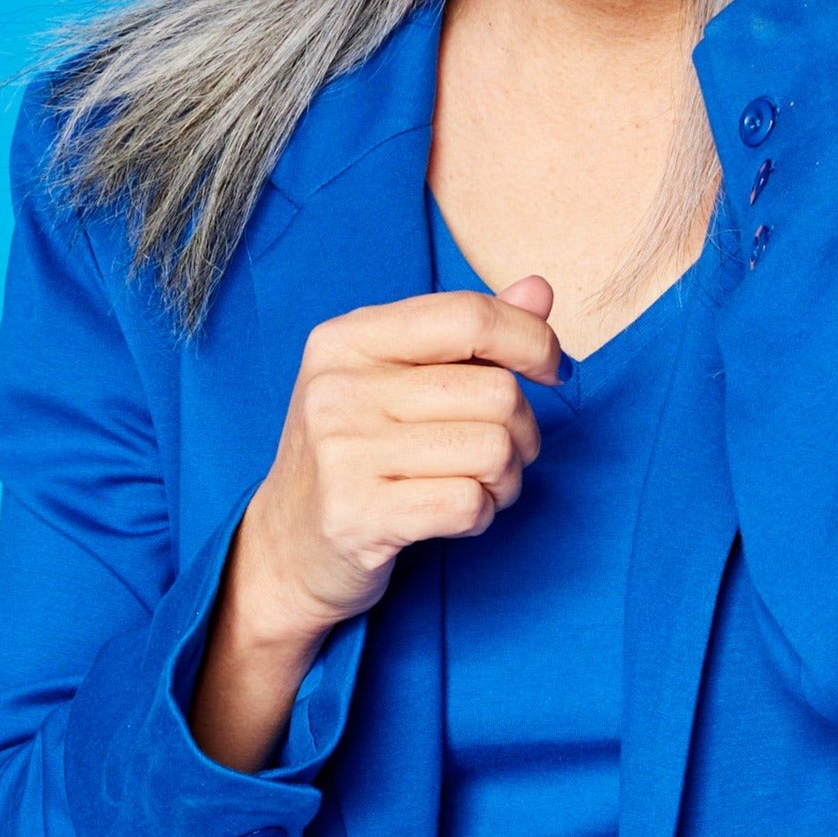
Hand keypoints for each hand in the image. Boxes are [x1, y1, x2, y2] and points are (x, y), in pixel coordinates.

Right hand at [226, 275, 563, 651]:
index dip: (532, 339)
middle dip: (523, 430)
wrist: (284, 546)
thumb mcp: (397, 375)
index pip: (469, 315)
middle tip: (502, 452)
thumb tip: (540, 290)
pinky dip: (482, 514)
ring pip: (493, 450)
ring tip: (479, 485)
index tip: (553, 370)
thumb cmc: (356, 449)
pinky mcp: (355, 516)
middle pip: (496, 391)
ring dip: (507, 477)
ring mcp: (342, 452)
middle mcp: (339, 387)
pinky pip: (468, 504)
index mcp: (349, 337)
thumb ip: (470, 332)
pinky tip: (457, 516)